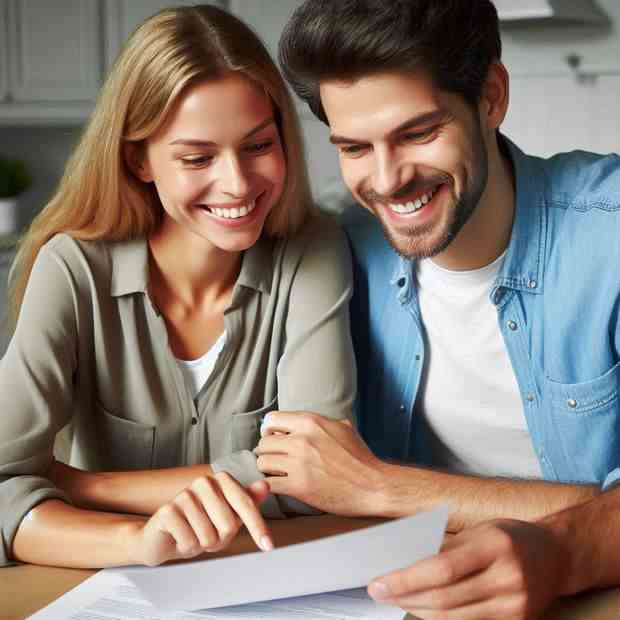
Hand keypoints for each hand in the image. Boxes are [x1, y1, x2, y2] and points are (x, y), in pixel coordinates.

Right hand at [130, 473, 272, 565]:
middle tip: (207, 535)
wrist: (162, 537)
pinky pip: (190, 541)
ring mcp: (184, 494)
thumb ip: (247, 502)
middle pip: (229, 525)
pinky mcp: (167, 511)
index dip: (258, 527)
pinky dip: (187, 548)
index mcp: (221, 480)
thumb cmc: (198, 526)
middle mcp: (203, 482)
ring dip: (202, 545)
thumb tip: (265, 486)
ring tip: (192, 535)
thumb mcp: (228, 517)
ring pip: (209, 536)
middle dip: (220, 540)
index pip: (246, 505)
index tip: (268, 546)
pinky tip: (179, 538)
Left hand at [254, 412, 385, 515]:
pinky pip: (269, 483)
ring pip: (262, 462)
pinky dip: (271, 486)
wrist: (373, 485)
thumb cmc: (360, 458)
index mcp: (310, 422)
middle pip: (263, 442)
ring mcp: (298, 463)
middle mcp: (301, 439)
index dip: (270, 430)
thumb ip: (321, 421)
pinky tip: (281, 486)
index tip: (274, 439)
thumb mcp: (343, 428)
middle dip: (267, 452)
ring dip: (267, 469)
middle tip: (275, 459)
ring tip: (277, 473)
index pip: (271, 419)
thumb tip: (305, 420)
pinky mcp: (298, 486)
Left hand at [367, 519, 564, 618]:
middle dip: (405, 596)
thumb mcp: (478, 530)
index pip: (441, 568)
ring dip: (419, 610)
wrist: (556, 556)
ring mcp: (515, 605)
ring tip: (396, 600)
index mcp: (494, 545)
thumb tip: (402, 561)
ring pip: (454, 617)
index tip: (378, 582)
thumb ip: (446, 546)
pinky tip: (423, 609)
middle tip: (378, 593)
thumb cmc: (508, 536)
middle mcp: (507, 577)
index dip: (405, 579)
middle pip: (445, 597)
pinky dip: (442, 619)